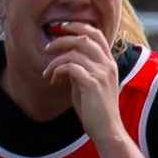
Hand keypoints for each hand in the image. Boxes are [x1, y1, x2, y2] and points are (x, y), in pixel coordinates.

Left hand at [39, 15, 123, 143]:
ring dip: (55, 59)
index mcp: (109, 63)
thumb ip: (82, 70)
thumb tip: (66, 61)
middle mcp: (107, 64)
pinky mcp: (92, 83)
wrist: (108, 130)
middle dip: (63, 37)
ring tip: (48, 71)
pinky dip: (57, 70)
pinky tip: (53, 80)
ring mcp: (101, 73)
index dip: (78, 27)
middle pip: (84, 37)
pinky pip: (69, 67)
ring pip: (74, 52)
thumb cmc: (97, 110)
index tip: (61, 29)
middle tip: (48, 46)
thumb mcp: (90, 85)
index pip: (96, 34)